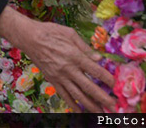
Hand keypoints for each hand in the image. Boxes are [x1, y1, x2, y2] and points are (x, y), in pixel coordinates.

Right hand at [0, 6, 115, 111]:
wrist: (28, 38)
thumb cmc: (50, 32)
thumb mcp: (70, 33)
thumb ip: (85, 47)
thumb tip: (99, 58)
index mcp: (75, 55)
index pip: (95, 70)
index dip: (108, 79)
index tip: (116, 86)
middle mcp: (68, 69)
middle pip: (89, 87)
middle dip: (102, 98)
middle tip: (113, 106)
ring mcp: (59, 77)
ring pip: (77, 95)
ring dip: (90, 105)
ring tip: (101, 113)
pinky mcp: (52, 80)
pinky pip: (64, 95)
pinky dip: (72, 105)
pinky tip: (80, 112)